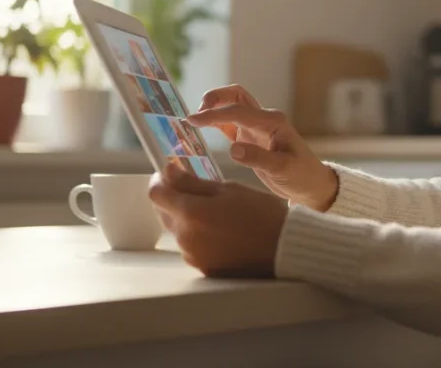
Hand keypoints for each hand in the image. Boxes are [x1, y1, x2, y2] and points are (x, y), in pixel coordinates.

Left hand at [148, 160, 288, 276]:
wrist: (284, 249)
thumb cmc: (260, 213)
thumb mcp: (228, 189)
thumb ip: (192, 182)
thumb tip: (168, 171)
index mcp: (190, 213)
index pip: (156, 194)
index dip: (160, 180)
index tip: (171, 173)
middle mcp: (185, 237)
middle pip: (164, 213)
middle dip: (174, 199)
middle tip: (198, 191)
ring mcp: (192, 256)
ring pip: (178, 230)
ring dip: (187, 219)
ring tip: (215, 213)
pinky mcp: (203, 268)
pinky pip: (191, 247)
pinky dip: (199, 236)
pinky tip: (221, 231)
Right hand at [187, 84, 338, 211]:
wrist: (310, 184)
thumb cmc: (301, 175)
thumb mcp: (283, 169)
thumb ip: (258, 158)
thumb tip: (232, 149)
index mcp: (272, 122)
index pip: (238, 112)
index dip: (214, 114)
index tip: (192, 120)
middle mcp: (264, 119)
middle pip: (236, 96)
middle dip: (215, 98)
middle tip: (195, 114)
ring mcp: (256, 126)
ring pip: (231, 105)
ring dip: (213, 107)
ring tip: (193, 120)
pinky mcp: (249, 137)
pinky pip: (229, 123)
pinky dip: (214, 122)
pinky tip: (200, 129)